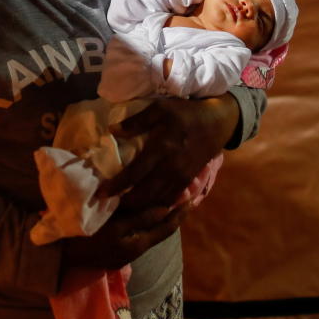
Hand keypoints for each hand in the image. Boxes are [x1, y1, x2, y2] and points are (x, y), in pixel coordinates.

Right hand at [61, 204, 188, 270]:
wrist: (61, 255)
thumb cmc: (86, 237)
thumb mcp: (114, 226)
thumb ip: (140, 217)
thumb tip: (165, 209)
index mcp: (138, 244)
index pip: (166, 227)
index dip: (181, 213)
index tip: (193, 198)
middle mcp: (136, 251)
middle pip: (161, 231)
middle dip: (174, 215)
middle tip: (187, 197)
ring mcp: (125, 253)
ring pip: (149, 232)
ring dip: (160, 218)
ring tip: (170, 202)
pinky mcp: (115, 251)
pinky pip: (137, 234)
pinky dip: (146, 222)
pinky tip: (145, 213)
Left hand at [97, 95, 234, 208]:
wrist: (218, 122)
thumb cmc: (186, 113)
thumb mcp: (161, 109)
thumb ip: (137, 121)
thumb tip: (112, 130)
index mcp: (161, 149)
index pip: (134, 173)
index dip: (116, 186)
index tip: (100, 194)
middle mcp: (171, 168)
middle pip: (144, 194)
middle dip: (126, 203)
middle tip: (108, 207)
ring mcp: (181, 177)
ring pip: (157, 200)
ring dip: (140, 207)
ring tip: (123, 210)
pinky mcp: (189, 180)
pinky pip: (171, 199)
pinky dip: (157, 206)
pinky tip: (145, 207)